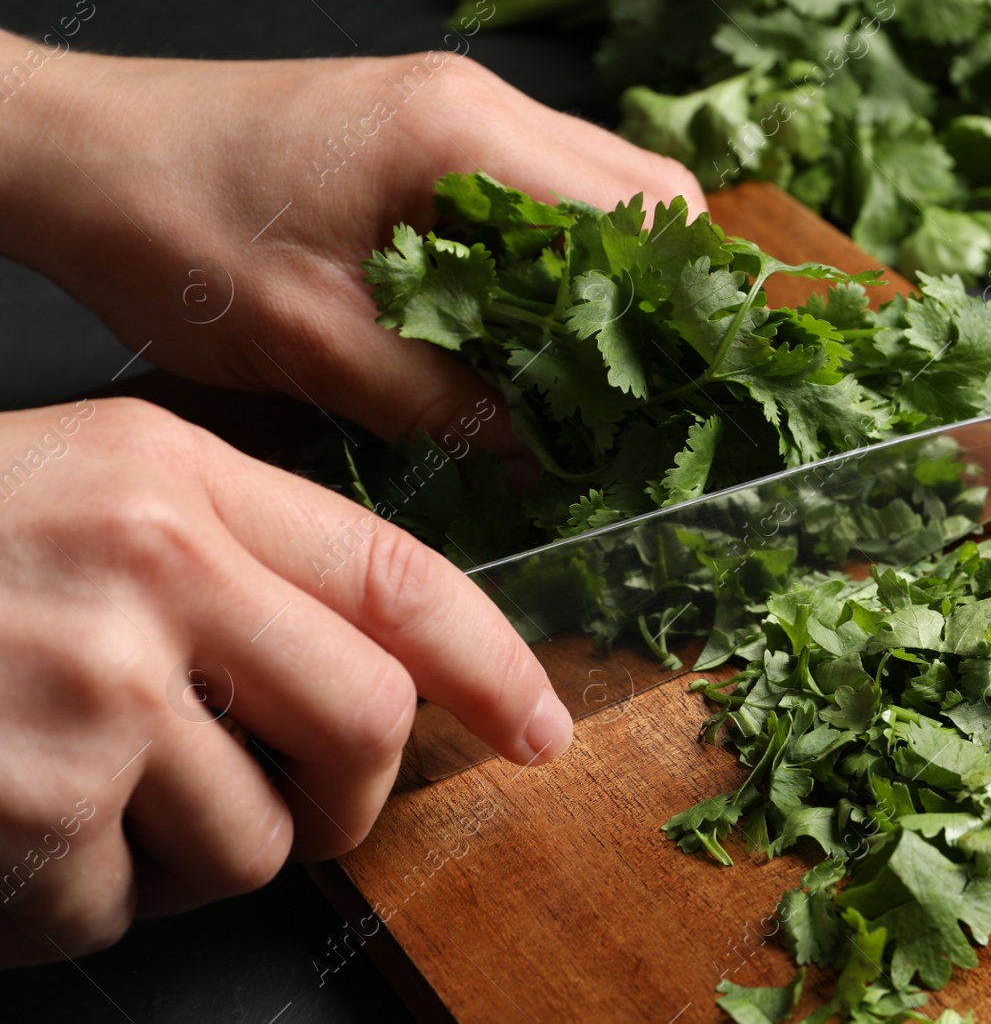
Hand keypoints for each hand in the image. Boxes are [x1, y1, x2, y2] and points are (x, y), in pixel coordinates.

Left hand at [0, 30, 707, 447]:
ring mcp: (457, 109)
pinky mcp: (427, 131)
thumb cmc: (171, 231)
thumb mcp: (315, 343)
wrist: (74, 154)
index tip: (686, 393)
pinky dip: (557, 263)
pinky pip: (539, 193)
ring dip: (611, 282)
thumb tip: (546, 460)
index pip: (641, 215)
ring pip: (600, 190)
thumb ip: (445, 401)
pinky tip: (528, 331)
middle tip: (646, 395)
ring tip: (593, 375)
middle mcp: (481, 104)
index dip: (681, 310)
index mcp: (465, 137)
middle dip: (666, 297)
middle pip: (647, 192)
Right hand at [0, 398, 570, 964]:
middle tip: (303, 804)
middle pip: (368, 723)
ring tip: (87, 795)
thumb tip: (386, 663)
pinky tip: (13, 830)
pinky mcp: (30, 815)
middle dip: (353, 793)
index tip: (542, 726)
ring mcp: (87, 700)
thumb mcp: (87, 493)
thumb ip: (237, 557)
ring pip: (255, 840)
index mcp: (173, 478)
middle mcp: (148, 576)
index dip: (494, 662)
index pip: (398, 577)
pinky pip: (127, 906)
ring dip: (193, 851)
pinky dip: (84, 898)